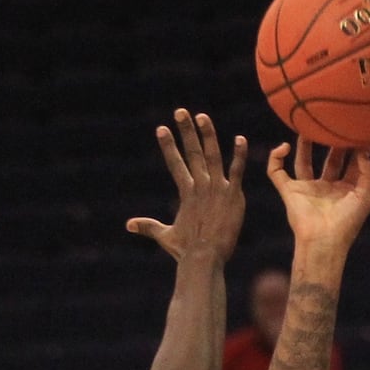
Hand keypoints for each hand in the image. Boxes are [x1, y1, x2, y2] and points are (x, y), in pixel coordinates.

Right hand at [127, 109, 247, 262]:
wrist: (205, 258)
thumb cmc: (185, 250)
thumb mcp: (165, 236)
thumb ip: (148, 226)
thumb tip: (128, 225)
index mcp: (186, 192)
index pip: (175, 163)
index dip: (168, 145)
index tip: (162, 128)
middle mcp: (200, 186)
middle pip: (191, 152)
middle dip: (185, 131)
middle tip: (180, 111)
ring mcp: (217, 189)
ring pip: (212, 155)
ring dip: (207, 135)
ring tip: (202, 116)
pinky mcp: (233, 195)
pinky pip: (237, 170)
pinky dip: (239, 154)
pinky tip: (241, 138)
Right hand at [266, 137, 369, 251]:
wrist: (323, 241)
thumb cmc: (347, 223)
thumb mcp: (366, 196)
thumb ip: (369, 172)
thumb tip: (362, 151)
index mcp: (346, 189)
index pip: (352, 162)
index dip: (357, 147)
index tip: (359, 130)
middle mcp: (327, 186)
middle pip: (330, 159)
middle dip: (334, 142)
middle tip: (336, 124)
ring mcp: (307, 189)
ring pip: (303, 161)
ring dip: (304, 144)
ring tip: (307, 127)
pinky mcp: (289, 191)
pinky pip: (276, 171)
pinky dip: (275, 158)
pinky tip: (283, 146)